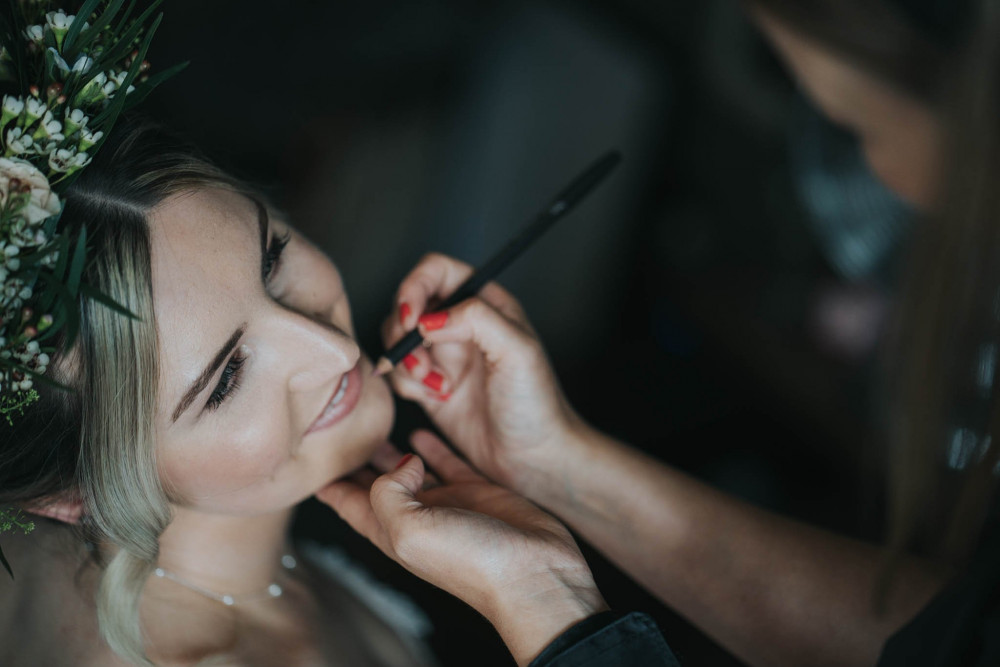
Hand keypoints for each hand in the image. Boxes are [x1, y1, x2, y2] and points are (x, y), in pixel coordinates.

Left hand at [316, 430, 606, 665]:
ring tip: (373, 420)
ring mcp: (445, 502)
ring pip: (407, 469)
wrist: (534, 574)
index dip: (326, 478)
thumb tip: (400, 463)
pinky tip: (418, 431)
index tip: (305, 449)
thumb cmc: (473, 563)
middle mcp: (413, 515)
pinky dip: (430, 446)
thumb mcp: (411, 531)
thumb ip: (388, 492)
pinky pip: (445, 461)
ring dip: (388, 450)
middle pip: (372, 483)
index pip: (345, 501)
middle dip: (353, 459)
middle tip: (338, 423)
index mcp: (389, 530)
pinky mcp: (476, 489)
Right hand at [381, 252, 585, 494]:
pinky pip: (399, 373)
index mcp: (487, 304)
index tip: (412, 319)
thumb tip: (428, 318)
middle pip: (408, 303)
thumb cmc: (537, 405)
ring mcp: (445, 354)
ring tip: (437, 385)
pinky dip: (408, 385)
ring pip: (398, 339)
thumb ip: (475, 319)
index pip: (436, 270)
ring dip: (406, 361)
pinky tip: (439, 399)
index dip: (414, 287)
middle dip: (404, 331)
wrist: (533, 459)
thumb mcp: (517, 350)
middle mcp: (463, 324)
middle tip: (421, 360)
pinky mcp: (431, 384)